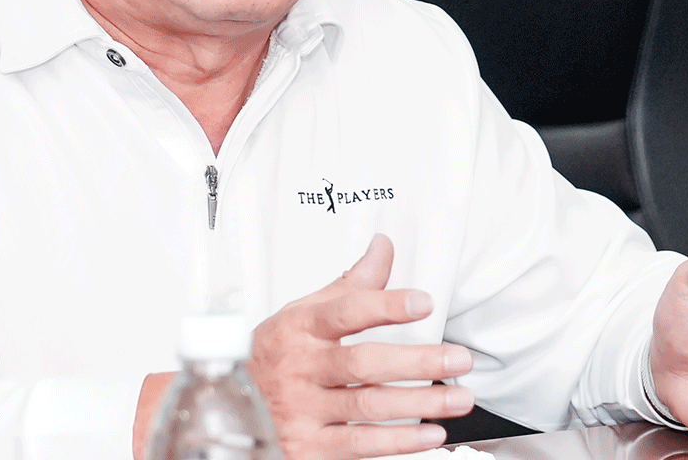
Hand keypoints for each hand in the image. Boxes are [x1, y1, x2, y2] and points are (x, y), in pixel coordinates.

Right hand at [248, 233, 475, 459]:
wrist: (229, 404)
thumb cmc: (276, 355)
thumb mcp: (306, 313)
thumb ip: (351, 285)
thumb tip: (383, 247)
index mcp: (300, 328)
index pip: (345, 311)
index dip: (385, 306)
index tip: (423, 302)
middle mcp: (301, 368)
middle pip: (362, 363)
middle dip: (417, 361)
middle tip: (458, 359)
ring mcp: (302, 409)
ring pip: (367, 405)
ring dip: (419, 403)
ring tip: (458, 398)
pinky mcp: (307, 446)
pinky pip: (358, 444)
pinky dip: (398, 441)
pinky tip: (430, 434)